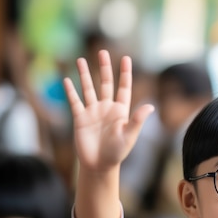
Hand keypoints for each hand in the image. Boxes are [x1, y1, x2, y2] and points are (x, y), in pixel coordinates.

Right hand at [63, 50, 153, 171]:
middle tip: (102, 52)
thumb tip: (150, 106)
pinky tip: (66, 79)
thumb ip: (137, 120)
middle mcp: (107, 108)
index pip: (124, 87)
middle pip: (105, 83)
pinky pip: (74, 101)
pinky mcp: (80, 118)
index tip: (125, 58)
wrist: (99, 165)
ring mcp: (93, 112)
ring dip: (84, 75)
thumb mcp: (129, 135)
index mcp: (121, 111)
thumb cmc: (117, 152)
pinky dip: (70, 91)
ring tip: (80, 60)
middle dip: (104, 68)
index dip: (125, 73)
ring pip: (88, 89)